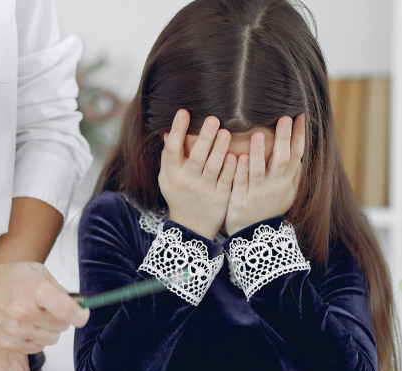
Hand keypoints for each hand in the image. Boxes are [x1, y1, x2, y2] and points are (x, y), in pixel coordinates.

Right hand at [0, 262, 87, 353]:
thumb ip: (58, 288)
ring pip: (53, 339)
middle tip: (49, 307)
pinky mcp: (11, 344)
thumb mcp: (34, 271)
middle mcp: (25, 312)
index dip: (80, 315)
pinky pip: (39, 347)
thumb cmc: (3, 280)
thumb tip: (78, 304)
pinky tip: (26, 324)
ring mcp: (17, 331)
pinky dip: (37, 337)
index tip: (82, 314)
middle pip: (62, 326)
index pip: (66, 310)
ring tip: (35, 315)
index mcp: (33, 290)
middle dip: (62, 317)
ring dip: (50, 329)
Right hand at [159, 110, 237, 239]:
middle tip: (213, 118)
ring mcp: (204, 190)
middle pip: (195, 157)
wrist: (191, 228)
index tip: (183, 112)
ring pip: (212, 168)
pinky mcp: (219, 198)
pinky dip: (230, 169)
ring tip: (226, 132)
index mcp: (172, 174)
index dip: (177, 131)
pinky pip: (226, 181)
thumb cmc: (179, 196)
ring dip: (219, 150)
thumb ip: (168, 158)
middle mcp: (187, 181)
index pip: (172, 149)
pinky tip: (236, 155)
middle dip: (204, 138)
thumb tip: (165, 132)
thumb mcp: (167, 179)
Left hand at [224, 114, 305, 235]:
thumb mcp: (286, 196)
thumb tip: (301, 160)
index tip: (300, 115)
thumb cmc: (268, 212)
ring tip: (257, 133)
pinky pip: (241, 184)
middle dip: (284, 138)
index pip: (296, 154)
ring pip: (259, 170)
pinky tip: (238, 156)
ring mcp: (258, 193)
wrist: (254, 237)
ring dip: (259, 152)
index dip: (299, 135)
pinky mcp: (241, 201)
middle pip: (282, 159)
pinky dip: (240, 171)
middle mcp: (275, 186)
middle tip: (284, 117)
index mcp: (286, 182)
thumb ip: (293, 178)